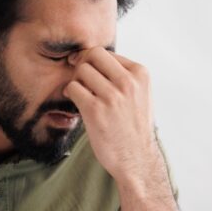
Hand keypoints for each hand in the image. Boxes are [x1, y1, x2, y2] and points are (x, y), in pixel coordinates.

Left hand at [63, 47, 160, 181]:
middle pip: (93, 55)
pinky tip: (77, 103)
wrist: (137, 159)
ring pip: (81, 70)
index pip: (107, 52)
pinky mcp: (95, 110)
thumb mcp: (140, 94)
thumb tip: (93, 57)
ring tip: (82, 94)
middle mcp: (128, 82)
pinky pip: (73, 88)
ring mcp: (112, 96)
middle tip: (80, 78)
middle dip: (83, 64)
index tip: (88, 71)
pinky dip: (70, 93)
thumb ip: (124, 75)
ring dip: (77, 81)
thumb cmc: (134, 127)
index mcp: (141, 74)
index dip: (93, 60)